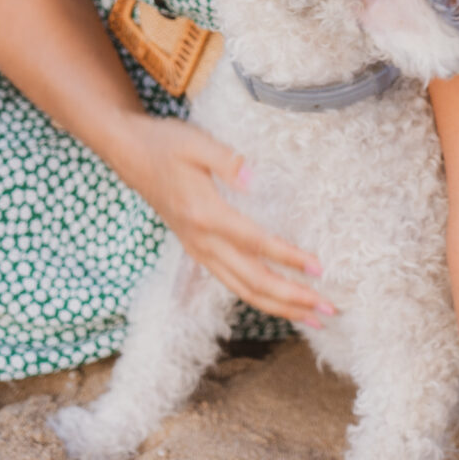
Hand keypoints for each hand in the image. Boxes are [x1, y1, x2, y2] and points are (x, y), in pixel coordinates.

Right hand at [116, 112, 334, 326]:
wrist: (129, 153)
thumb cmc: (165, 144)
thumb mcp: (196, 142)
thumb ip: (227, 161)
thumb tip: (255, 178)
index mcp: (205, 215)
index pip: (255, 244)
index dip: (288, 257)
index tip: (318, 267)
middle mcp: (202, 240)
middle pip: (253, 281)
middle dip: (293, 298)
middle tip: (329, 308)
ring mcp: (198, 249)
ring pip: (242, 290)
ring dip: (280, 307)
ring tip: (312, 317)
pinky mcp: (196, 249)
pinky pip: (231, 283)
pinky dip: (258, 297)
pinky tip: (277, 302)